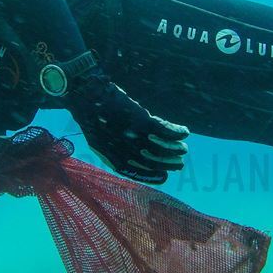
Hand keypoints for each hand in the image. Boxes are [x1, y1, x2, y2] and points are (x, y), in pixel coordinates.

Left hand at [65, 71, 188, 183]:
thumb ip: (114, 154)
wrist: (87, 97)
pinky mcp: (143, 121)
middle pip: (160, 163)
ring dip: (178, 148)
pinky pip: (169, 131)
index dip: (156, 176)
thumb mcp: (99, 143)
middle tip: (179, 159)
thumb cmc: (92, 118)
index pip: (145, 175)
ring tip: (182, 146)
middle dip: (172, 163)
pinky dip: (179, 132)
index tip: (164, 175)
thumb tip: (130, 160)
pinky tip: (184, 131)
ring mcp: (137, 136)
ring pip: (168, 149)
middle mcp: (129, 152)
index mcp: (117, 160)